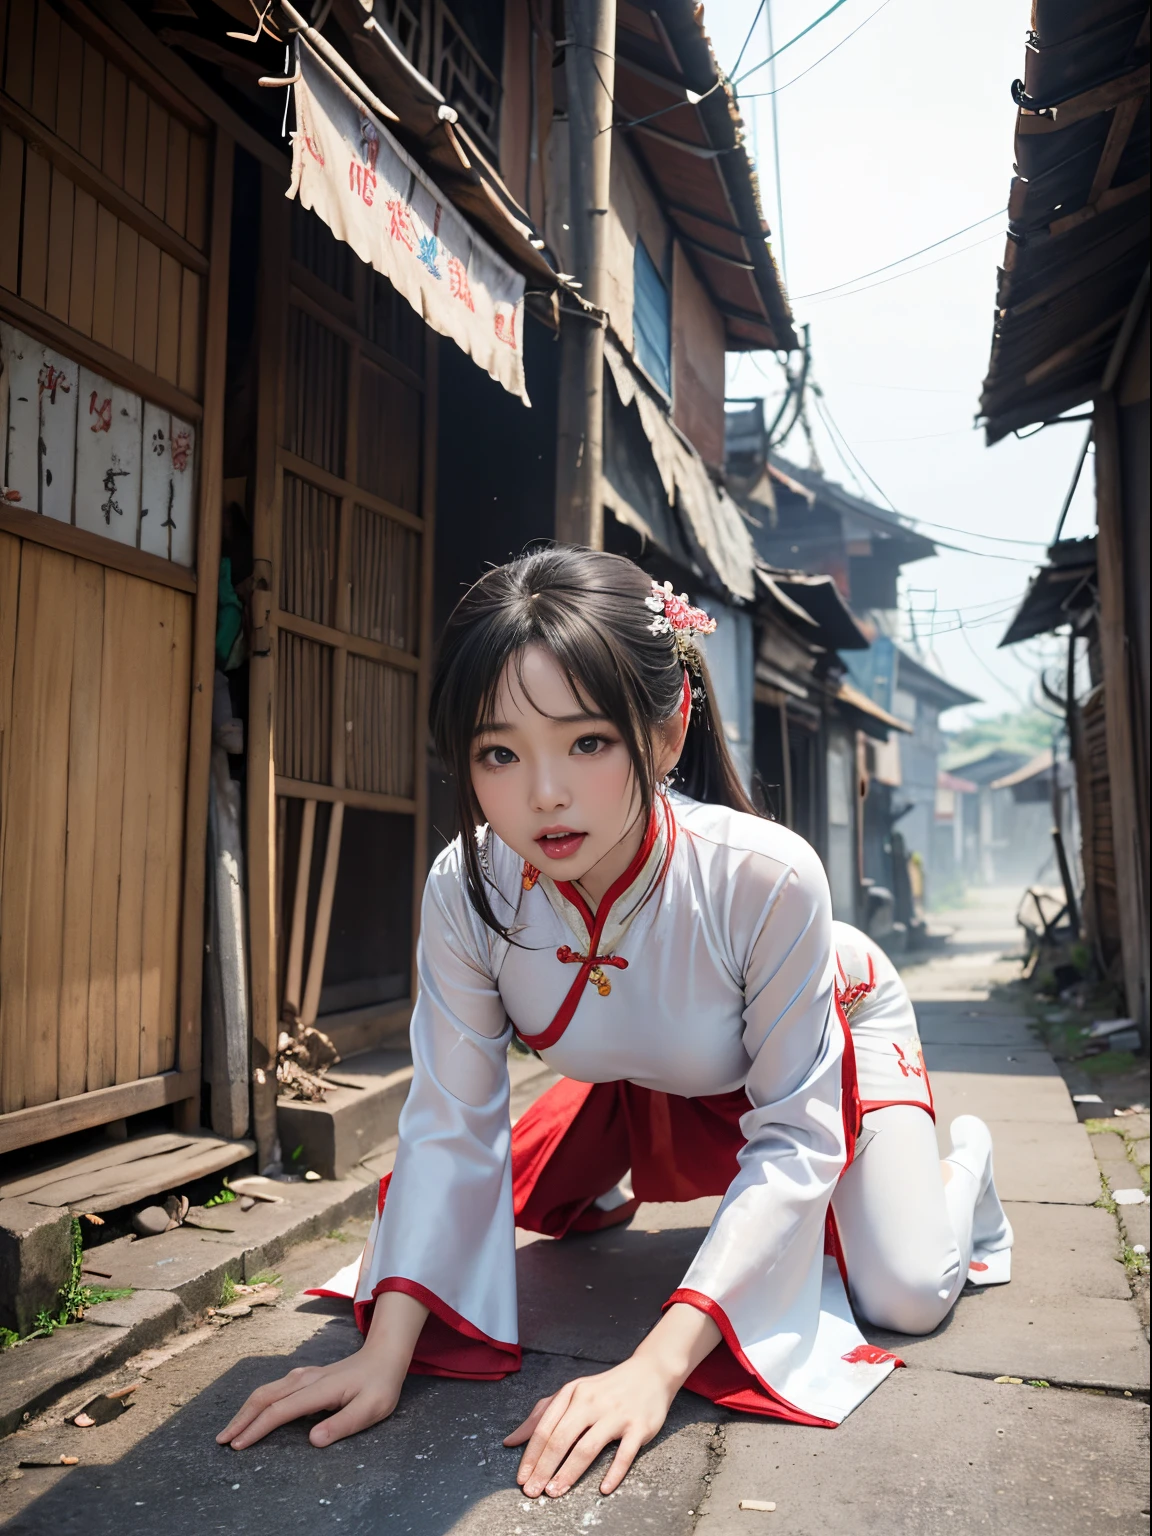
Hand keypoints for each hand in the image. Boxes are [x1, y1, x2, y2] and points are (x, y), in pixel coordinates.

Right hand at [216, 1288, 428, 1450]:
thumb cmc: (380, 1385)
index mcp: (320, 1389)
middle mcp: (307, 1380)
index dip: (257, 1428)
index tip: (238, 1445)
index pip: (280, 1411)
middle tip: (221, 1440)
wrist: (384, 1356)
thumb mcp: (371, 1409)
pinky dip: (258, 1402)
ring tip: (230, 1430)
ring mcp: (305, 1376)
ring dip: (246, 1409)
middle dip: (241, 1418)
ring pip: (267, 1390)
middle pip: (265, 1397)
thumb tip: (313, 1440)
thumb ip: (342, 1424)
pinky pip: (275, 1389)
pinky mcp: (305, 1378)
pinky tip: (253, 1413)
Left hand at [502, 1355, 677, 1498]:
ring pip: (587, 1447)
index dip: (531, 1455)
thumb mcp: (572, 1393)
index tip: (522, 1479)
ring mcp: (615, 1414)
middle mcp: (591, 1401)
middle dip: (544, 1468)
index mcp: (572, 1393)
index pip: (545, 1427)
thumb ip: (542, 1415)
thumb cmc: (605, 1388)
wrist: (650, 1373)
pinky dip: (614, 1473)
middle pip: (561, 1438)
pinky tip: (603, 1488)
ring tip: (556, 1492)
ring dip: (569, 1473)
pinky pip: (624, 1454)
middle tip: (533, 1492)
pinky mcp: (639, 1426)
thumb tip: (511, 1441)